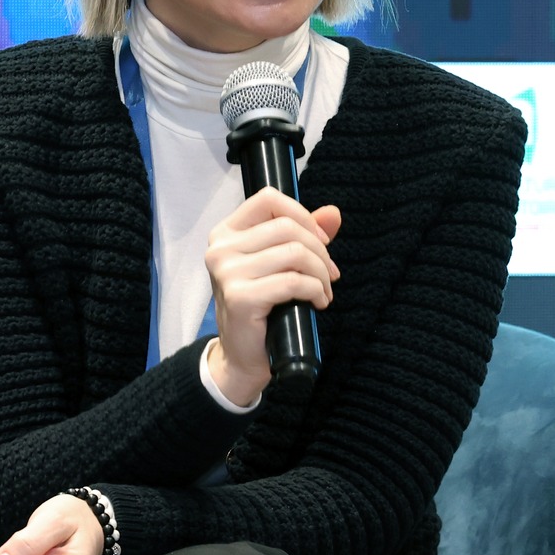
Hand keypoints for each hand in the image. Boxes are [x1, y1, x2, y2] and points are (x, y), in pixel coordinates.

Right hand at [204, 188, 341, 404]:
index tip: (320, 241)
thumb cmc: (261, 306)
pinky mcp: (240, 297)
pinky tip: (318, 302)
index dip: (302, 214)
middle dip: (319, 251)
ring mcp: (227, 273)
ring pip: (294, 253)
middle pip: (287, 227)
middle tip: (329, 274)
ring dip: (320, 274)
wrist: (242, 355)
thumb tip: (333, 213)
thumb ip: (304, 234)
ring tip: (323, 291)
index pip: (268, 199)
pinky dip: (315, 291)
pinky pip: (293, 282)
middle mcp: (220, 248)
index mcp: (226, 232)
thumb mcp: (279, 263)